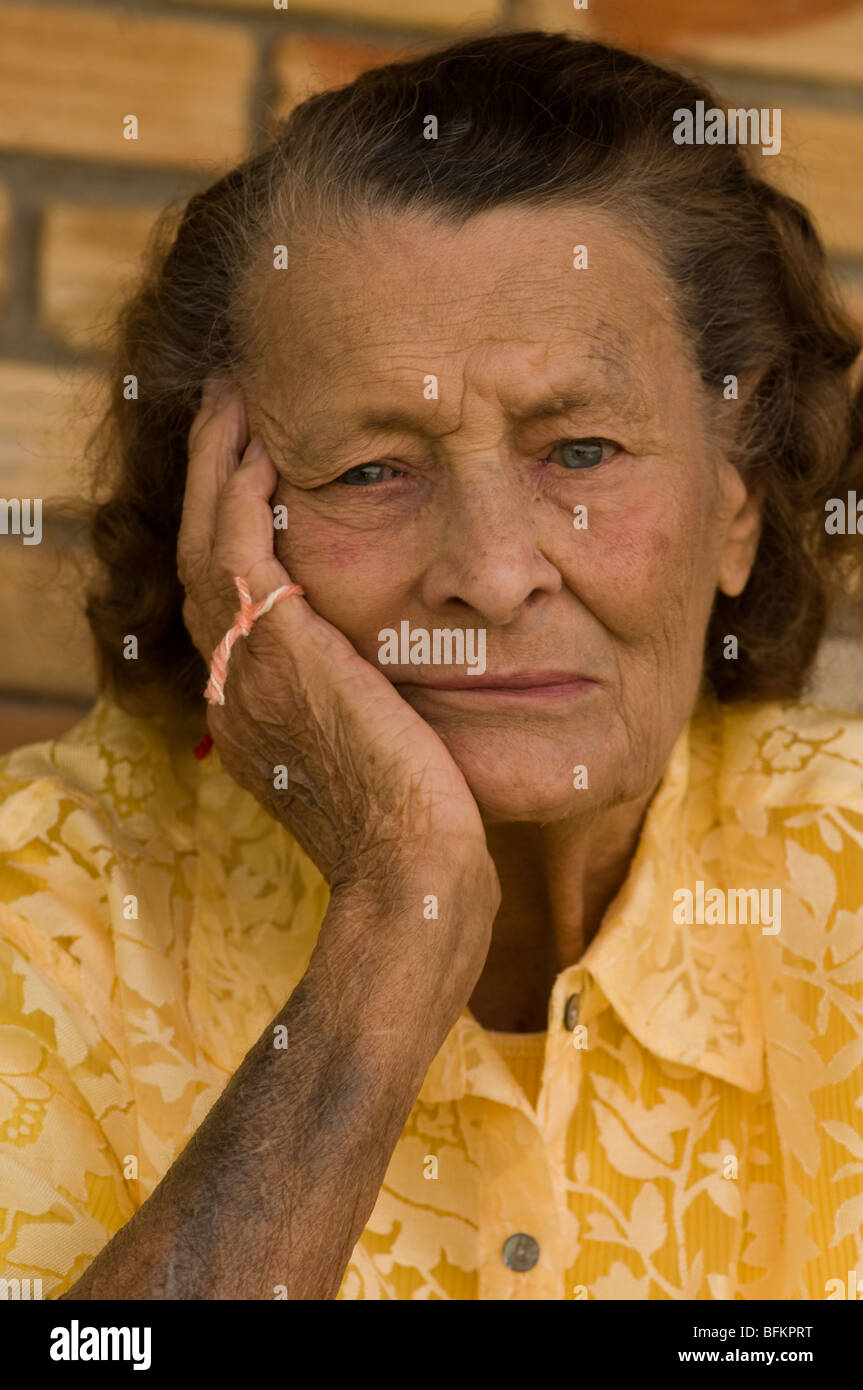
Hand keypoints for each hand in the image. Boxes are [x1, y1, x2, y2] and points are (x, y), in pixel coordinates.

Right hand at [178, 381, 498, 920]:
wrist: (413, 877)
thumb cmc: (423, 835)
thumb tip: (409, 675)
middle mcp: (234, 688)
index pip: (227, 602)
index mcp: (255, 713)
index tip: (258, 475)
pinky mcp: (276, 654)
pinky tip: (266, 447)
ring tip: (237, 405)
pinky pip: (237, 548)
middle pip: (200, 560)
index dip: (233, 533)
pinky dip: (242, 493)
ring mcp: (245, 672)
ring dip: (220, 468)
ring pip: (206, 542)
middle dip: (214, 482)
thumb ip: (373, 708)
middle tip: (232, 415)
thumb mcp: (384, 759)